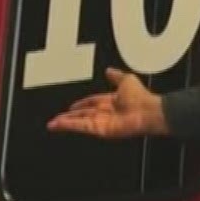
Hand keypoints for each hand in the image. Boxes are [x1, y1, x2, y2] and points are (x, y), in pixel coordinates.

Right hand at [45, 67, 169, 138]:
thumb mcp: (127, 80)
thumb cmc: (143, 98)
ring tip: (52, 124)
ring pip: (79, 122)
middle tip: (56, 119)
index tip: (71, 106)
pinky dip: (69, 126)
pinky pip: (82, 127)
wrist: (148, 111)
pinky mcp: (101, 129)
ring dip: (65, 123)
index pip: (92, 103)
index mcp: (112, 102)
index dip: (81, 104)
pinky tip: (58, 125)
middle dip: (69, 117)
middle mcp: (106, 113)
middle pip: (83, 115)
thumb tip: (109, 70)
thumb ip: (116, 76)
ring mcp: (103, 122)